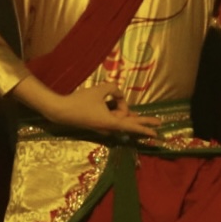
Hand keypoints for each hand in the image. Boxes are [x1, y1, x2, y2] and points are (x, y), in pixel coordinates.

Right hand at [22, 79, 163, 138]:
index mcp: (111, 122)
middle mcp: (109, 128)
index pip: (132, 126)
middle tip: (159, 122)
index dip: (145, 128)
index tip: (156, 132)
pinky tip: (122, 109)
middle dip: (144, 122)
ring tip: (135, 111)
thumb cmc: (80, 102)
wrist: (61, 111)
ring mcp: (103, 127)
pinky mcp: (98, 124)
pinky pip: (112, 118)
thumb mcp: (99, 90)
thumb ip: (113, 89)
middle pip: (129, 123)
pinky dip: (118, 113)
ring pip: (119, 118)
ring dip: (125, 112)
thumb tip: (118, 94)